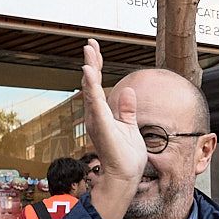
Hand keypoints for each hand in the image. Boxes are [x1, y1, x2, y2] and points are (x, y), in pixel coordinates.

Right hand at [81, 39, 146, 188]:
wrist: (125, 175)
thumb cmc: (126, 156)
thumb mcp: (129, 126)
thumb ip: (127, 110)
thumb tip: (128, 91)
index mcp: (102, 114)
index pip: (98, 85)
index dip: (97, 66)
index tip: (95, 48)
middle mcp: (95, 115)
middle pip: (91, 83)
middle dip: (91, 62)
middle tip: (90, 43)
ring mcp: (96, 120)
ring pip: (91, 89)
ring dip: (90, 69)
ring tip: (89, 52)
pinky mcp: (101, 125)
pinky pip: (95, 102)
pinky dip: (92, 86)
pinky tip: (89, 72)